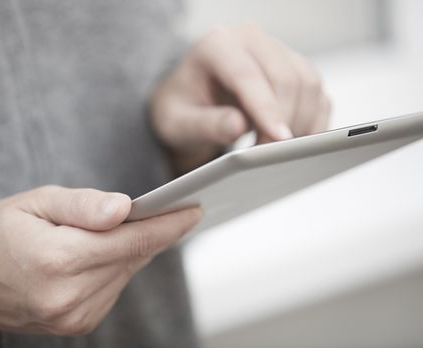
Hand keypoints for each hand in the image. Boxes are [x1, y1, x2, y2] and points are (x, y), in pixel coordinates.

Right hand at [0, 185, 201, 334]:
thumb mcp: (35, 202)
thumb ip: (83, 206)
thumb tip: (126, 208)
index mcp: (58, 259)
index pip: (132, 240)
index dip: (168, 224)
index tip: (194, 209)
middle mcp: (69, 295)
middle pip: (133, 257)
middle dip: (155, 232)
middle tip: (172, 208)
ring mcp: (73, 316)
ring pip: (126, 273)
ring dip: (132, 250)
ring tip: (128, 227)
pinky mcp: (75, 324)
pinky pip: (112, 288)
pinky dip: (116, 267)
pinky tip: (103, 252)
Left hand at [151, 24, 330, 172]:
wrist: (190, 105)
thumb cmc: (181, 110)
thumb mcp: (178, 123)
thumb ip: (205, 124)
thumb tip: (238, 125)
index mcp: (216, 45)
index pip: (246, 75)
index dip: (265, 108)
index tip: (278, 139)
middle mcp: (250, 41)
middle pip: (285, 78)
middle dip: (284, 122)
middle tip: (270, 158)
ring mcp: (276, 53)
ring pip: (308, 84)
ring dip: (301, 123)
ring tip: (279, 154)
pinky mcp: (294, 70)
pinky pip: (317, 95)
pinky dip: (314, 123)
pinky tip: (296, 145)